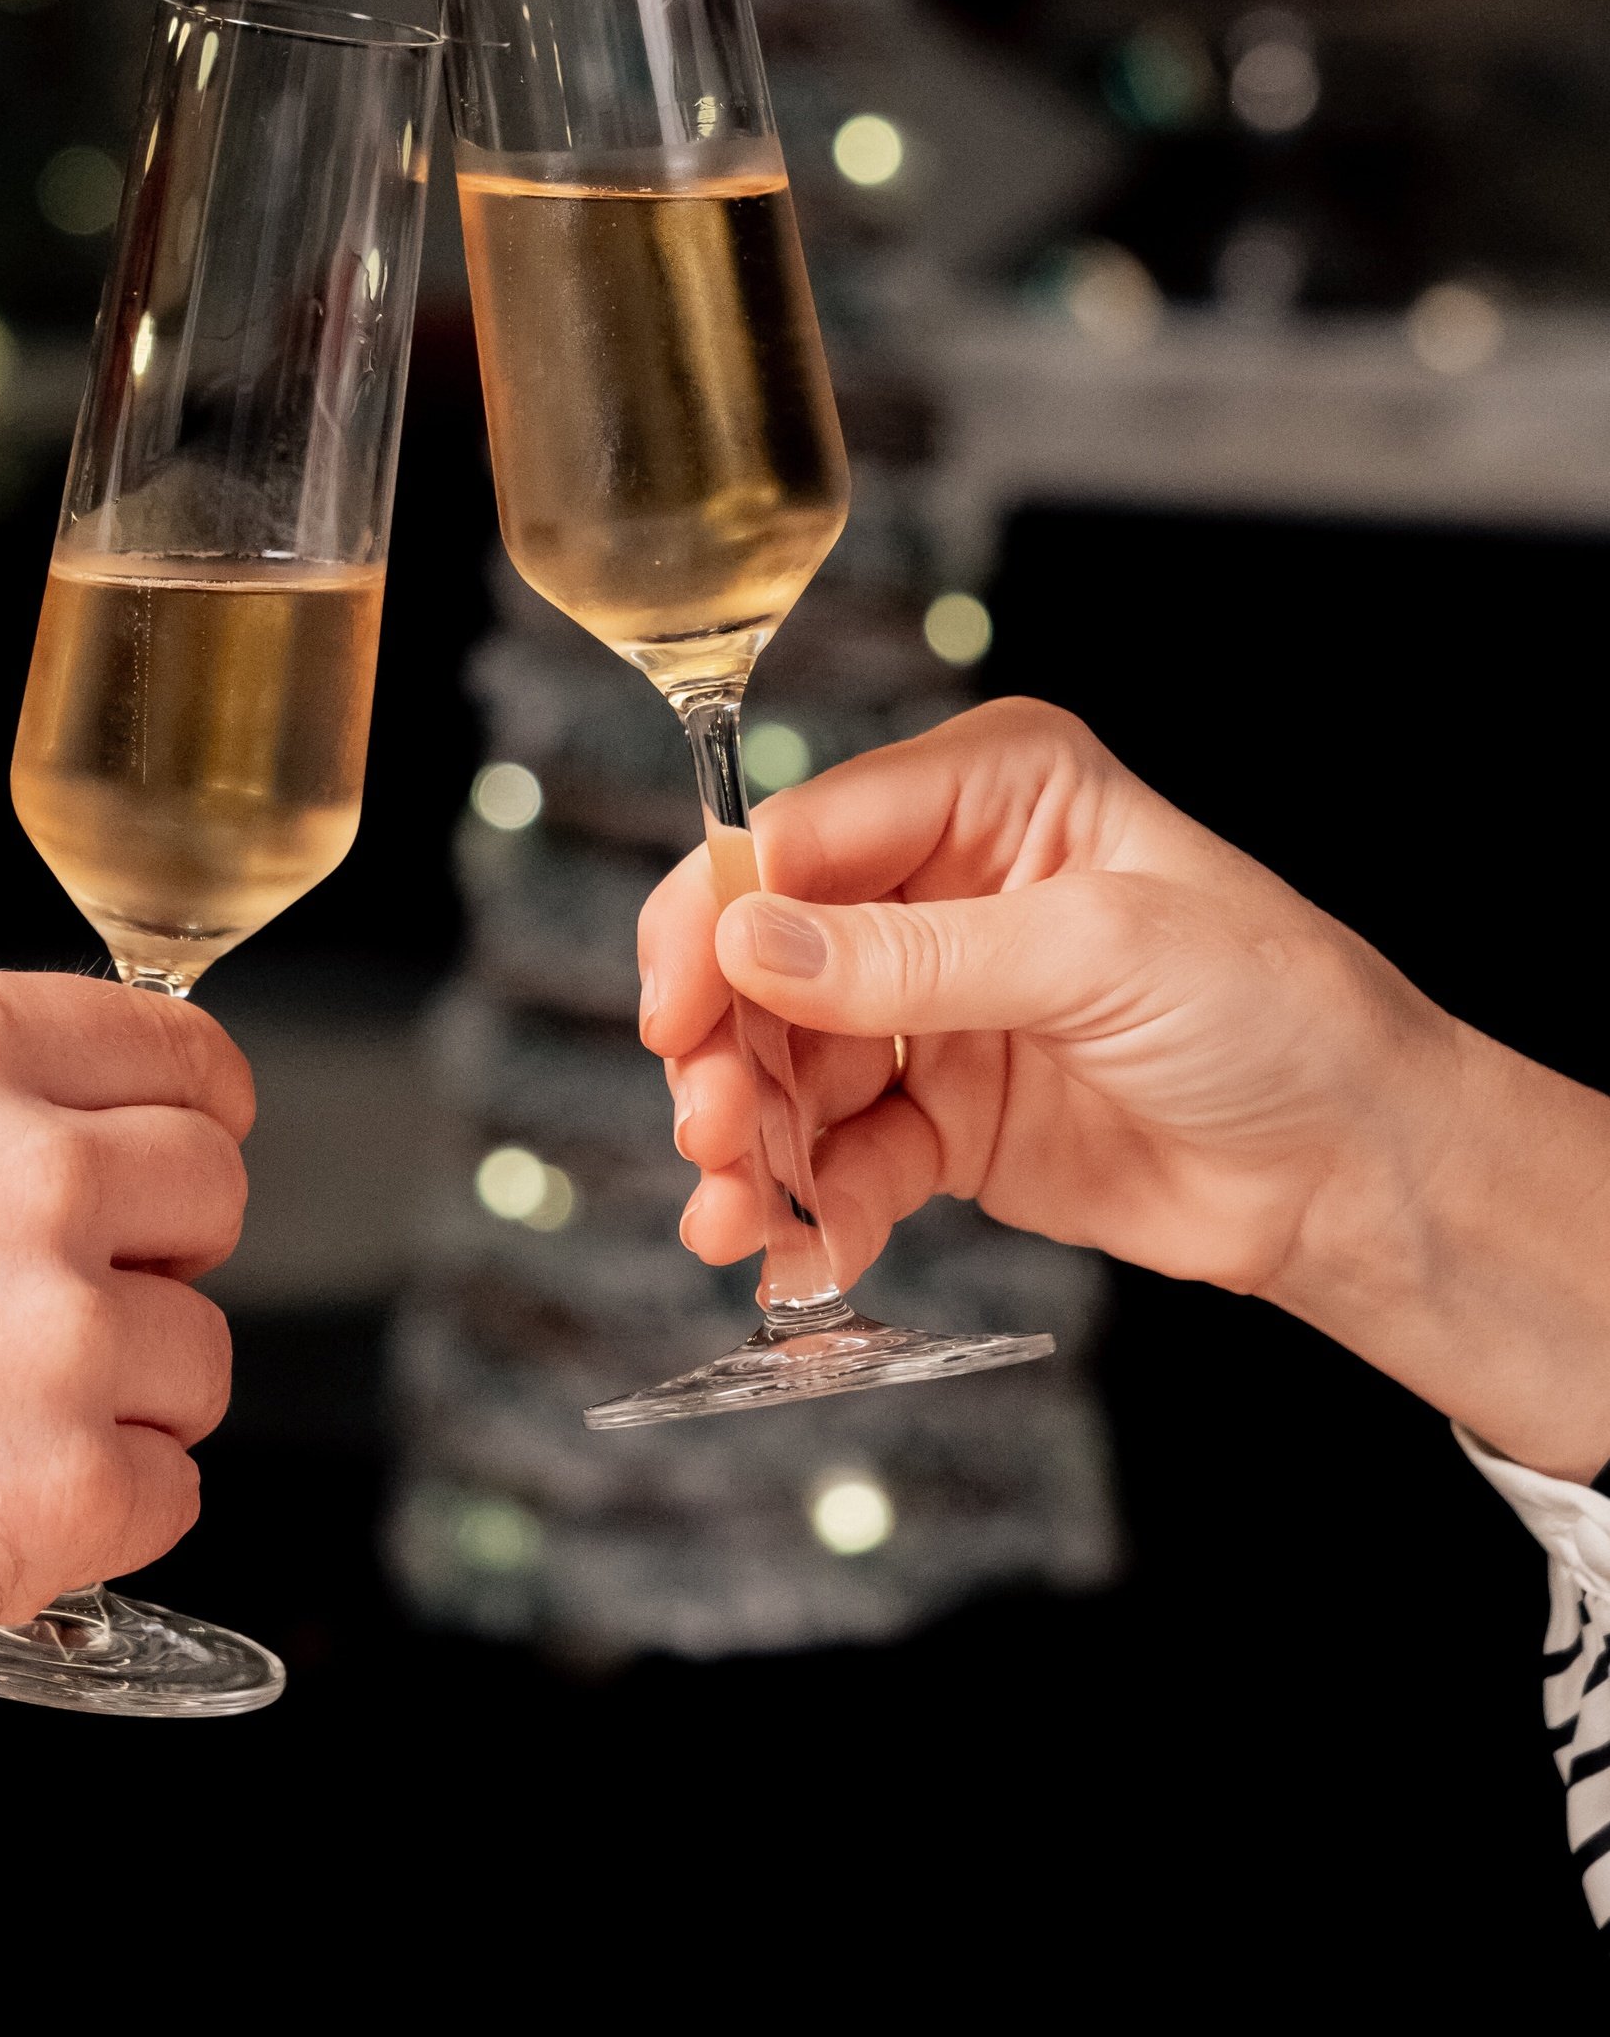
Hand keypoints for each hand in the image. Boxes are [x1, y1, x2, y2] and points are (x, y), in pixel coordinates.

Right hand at [0, 971, 249, 1690]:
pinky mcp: (67, 1484)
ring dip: (124, 1396)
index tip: (186, 1146)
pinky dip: (101, 1512)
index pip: (182, 1054)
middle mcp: (26, 1170)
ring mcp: (56, 1331)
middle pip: (214, 1190)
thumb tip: (47, 1096)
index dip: (194, 1111)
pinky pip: (172, 1489)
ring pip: (202, 1354)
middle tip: (58, 1308)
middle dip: (159, 1251)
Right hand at [638, 697, 1609, 1479]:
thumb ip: (910, 957)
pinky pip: (841, 1153)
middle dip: (726, 1048)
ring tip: (735, 1214)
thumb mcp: (1094, 954)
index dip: (719, 918)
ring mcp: (936, 1003)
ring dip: (750, 1139)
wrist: (1363, 1173)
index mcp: (987, 790)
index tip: (677, 1009)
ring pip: (787, 1062)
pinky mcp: (944, 1115)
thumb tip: (747, 945)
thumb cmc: (1276, 1012)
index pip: (804, 835)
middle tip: (712, 1131)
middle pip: (770, 956)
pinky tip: (791, 1251)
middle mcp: (942, 884)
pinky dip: (806, 1204)